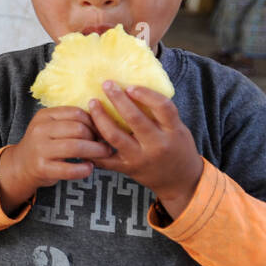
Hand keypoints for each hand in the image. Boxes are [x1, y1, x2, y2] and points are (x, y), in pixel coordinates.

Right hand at [0, 107, 112, 212]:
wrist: (20, 165)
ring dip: (95, 152)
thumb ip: (70, 121)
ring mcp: (40, 149)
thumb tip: (102, 121)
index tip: (101, 131)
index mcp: (45, 115)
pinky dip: (83, 169)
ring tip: (103, 154)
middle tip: (104, 144)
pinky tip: (89, 168)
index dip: (94, 122)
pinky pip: (69, 169)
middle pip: (78, 129)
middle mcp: (40, 130)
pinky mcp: (42, 168)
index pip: (76, 113)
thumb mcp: (51, 126)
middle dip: (96, 137)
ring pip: (76, 147)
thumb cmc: (43, 145)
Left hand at [87, 82, 201, 213]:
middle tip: (107, 85)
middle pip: (135, 119)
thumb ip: (162, 114)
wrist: (180, 181)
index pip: (162, 108)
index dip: (146, 94)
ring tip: (93, 104)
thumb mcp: (178, 129)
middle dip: (118, 99)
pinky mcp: (127, 168)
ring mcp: (140, 158)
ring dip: (100, 118)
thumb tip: (136, 88)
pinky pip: (105, 157)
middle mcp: (157, 145)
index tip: (130, 86)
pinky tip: (85, 131)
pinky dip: (93, 145)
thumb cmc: (178, 148)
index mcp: (173, 132)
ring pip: (115, 136)